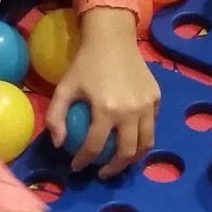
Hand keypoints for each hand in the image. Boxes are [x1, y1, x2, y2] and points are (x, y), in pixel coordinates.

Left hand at [48, 7, 160, 178]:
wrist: (113, 39)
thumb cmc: (85, 63)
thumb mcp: (64, 88)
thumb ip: (55, 117)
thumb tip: (58, 144)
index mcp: (106, 109)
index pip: (95, 147)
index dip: (83, 161)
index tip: (77, 166)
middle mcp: (131, 111)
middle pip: (126, 152)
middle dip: (113, 169)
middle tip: (102, 173)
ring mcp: (147, 106)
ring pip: (145, 144)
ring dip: (133, 159)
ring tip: (120, 162)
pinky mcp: (156, 98)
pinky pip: (152, 125)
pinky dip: (142, 137)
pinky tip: (130, 138)